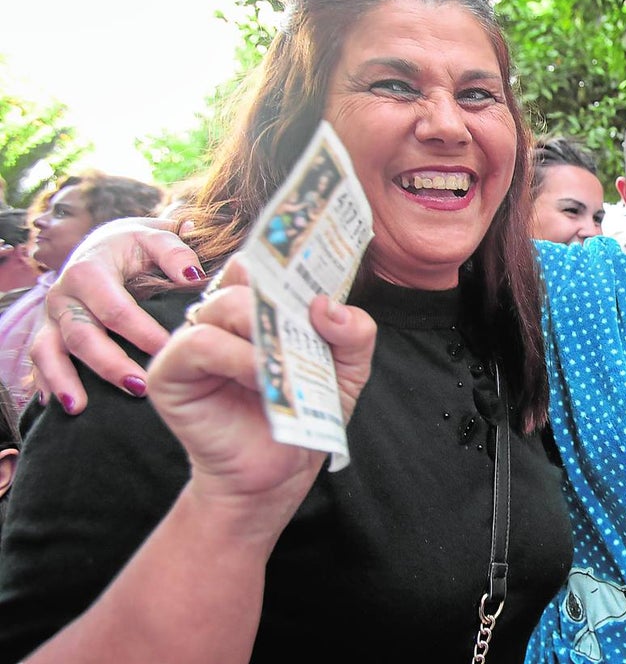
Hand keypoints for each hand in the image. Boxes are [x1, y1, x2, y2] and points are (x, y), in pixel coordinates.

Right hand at [30, 217, 205, 413]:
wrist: (102, 243)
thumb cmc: (136, 245)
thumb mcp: (155, 236)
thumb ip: (175, 250)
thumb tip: (193, 274)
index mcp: (89, 270)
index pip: (115, 309)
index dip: (142, 333)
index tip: (168, 352)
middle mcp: (64, 294)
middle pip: (81, 335)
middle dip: (109, 365)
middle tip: (141, 388)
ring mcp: (52, 315)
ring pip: (49, 351)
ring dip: (64, 381)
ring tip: (80, 408)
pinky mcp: (47, 331)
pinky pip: (40, 360)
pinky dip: (47, 382)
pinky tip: (61, 406)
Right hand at [147, 258, 375, 537]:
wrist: (277, 475)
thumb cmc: (305, 417)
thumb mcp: (346, 372)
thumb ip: (354, 334)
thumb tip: (327, 304)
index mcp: (258, 308)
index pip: (265, 262)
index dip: (287, 255)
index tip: (313, 252)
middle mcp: (222, 318)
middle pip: (246, 277)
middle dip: (283, 298)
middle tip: (307, 324)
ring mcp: (191, 341)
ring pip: (224, 305)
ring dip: (265, 331)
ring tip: (286, 364)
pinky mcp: (168, 372)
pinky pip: (200, 343)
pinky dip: (237, 356)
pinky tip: (261, 377)